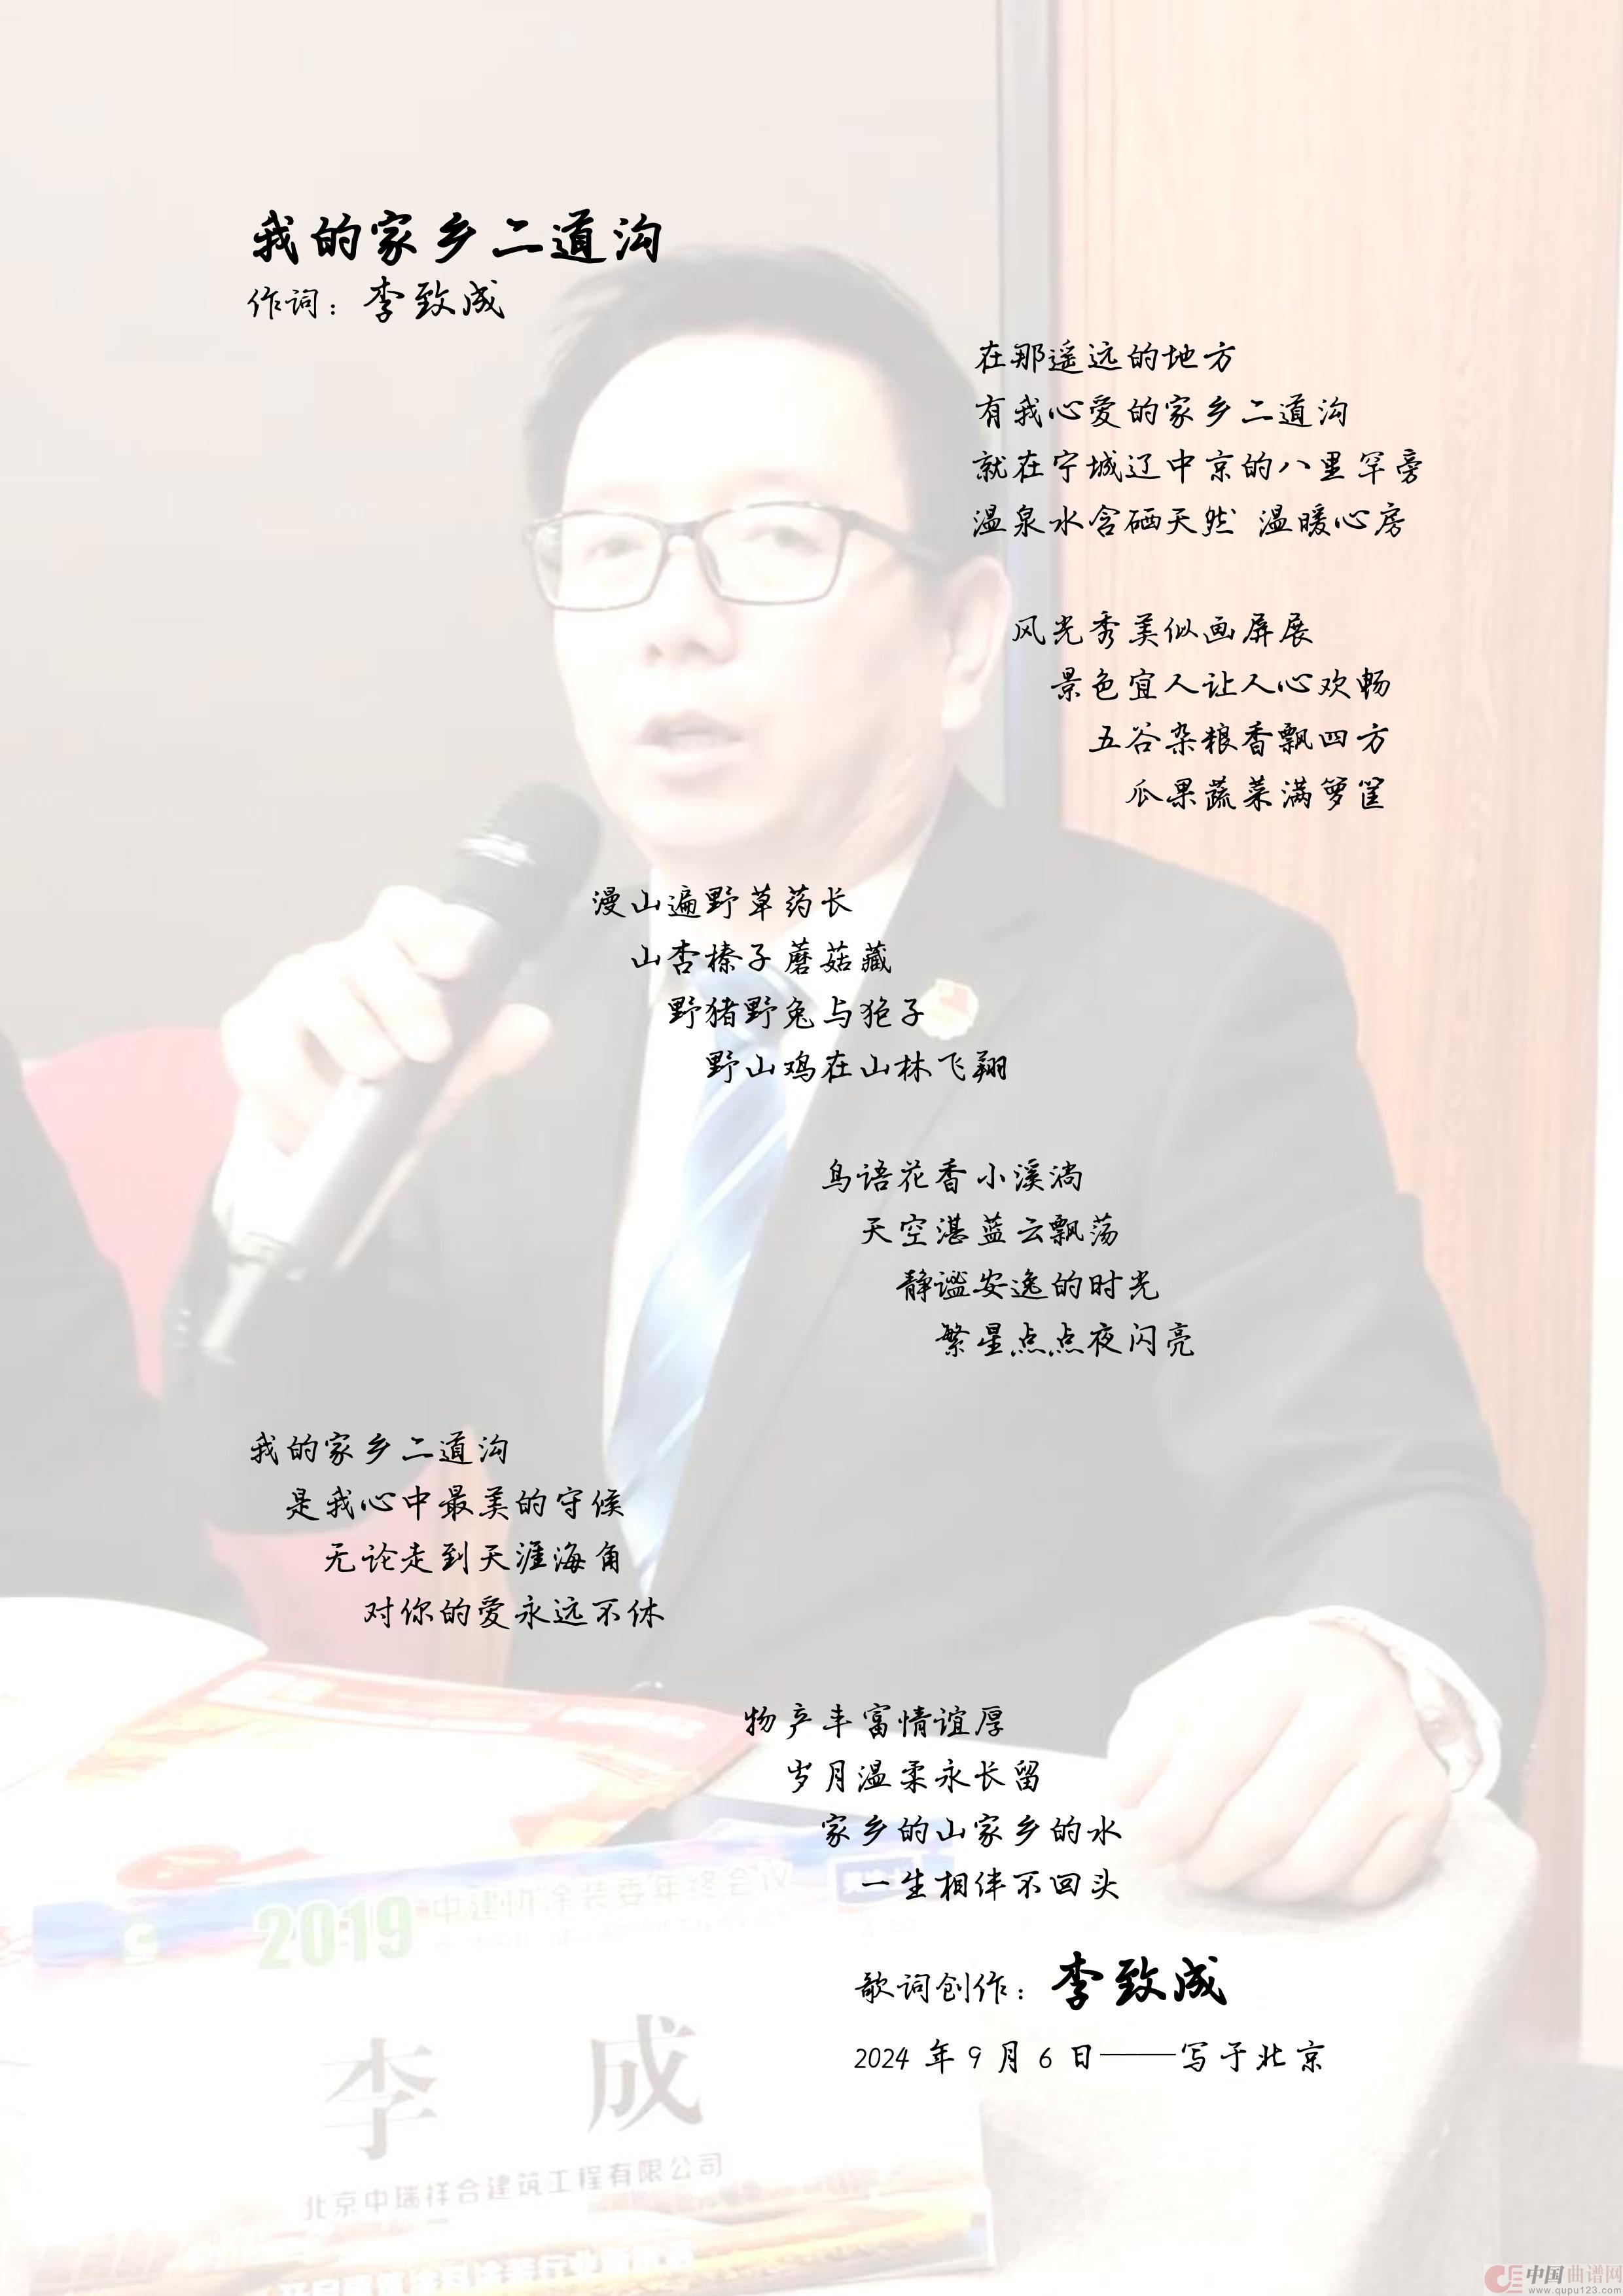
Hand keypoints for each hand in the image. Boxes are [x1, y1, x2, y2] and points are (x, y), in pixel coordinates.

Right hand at [221, 885, 551, 1154]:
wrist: (328, 1135)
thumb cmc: (394, 1085)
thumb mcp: (449, 1072)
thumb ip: (489, 1047)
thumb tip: (534, 1025)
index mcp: (391, 957)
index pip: (400, 911)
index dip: (426, 929)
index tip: (453, 967)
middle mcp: (338, 962)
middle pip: (362, 952)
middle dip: (402, 997)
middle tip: (429, 1047)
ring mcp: (288, 991)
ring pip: (312, 990)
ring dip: (351, 1032)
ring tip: (378, 1074)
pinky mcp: (248, 1032)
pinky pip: (267, 1050)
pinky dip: (299, 1086)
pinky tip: (323, 1111)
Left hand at [1104, 1618, 1452, 1906]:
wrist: (1354, 1667)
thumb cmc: (1253, 1689)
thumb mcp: (1190, 1686)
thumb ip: (1146, 1737)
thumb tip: (1126, 1802)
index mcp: (1278, 1664)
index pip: (1216, 1755)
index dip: (1170, 1816)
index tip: (1138, 1849)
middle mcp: (1349, 1705)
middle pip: (1264, 1821)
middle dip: (1208, 1861)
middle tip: (1186, 1866)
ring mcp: (1397, 1755)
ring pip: (1315, 1864)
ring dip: (1257, 1885)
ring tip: (1232, 1867)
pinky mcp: (1429, 1802)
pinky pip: (1367, 1885)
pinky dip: (1320, 1895)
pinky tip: (1294, 1861)